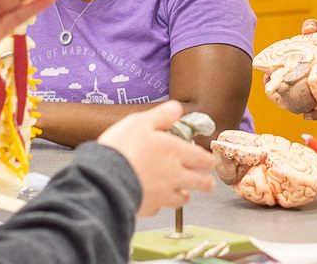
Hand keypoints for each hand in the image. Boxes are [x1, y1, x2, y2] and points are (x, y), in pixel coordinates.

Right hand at [97, 101, 218, 217]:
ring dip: (184, 196)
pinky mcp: (148, 207)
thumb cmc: (123, 148)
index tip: (211, 162)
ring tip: (185, 195)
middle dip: (206, 183)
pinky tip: (155, 202)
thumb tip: (177, 108)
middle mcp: (174, 175)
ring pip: (181, 199)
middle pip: (199, 182)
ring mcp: (163, 194)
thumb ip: (161, 116)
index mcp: (176, 152)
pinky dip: (158, 205)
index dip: (208, 161)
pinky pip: (158, 208)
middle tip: (209, 184)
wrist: (105, 180)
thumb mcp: (140, 122)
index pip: (201, 158)